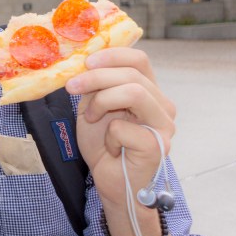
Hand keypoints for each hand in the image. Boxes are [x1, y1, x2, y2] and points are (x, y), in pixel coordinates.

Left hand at [65, 48, 176, 209]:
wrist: (109, 180)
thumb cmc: (103, 143)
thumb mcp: (94, 105)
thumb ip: (96, 84)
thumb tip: (85, 59)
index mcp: (149, 92)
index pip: (140, 60)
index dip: (112, 55)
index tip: (86, 61)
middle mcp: (162, 106)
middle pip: (133, 74)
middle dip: (96, 77)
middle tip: (71, 87)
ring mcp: (164, 126)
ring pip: (134, 92)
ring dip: (102, 101)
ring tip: (91, 117)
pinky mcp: (158, 146)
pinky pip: (124, 127)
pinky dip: (108, 135)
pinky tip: (111, 147)